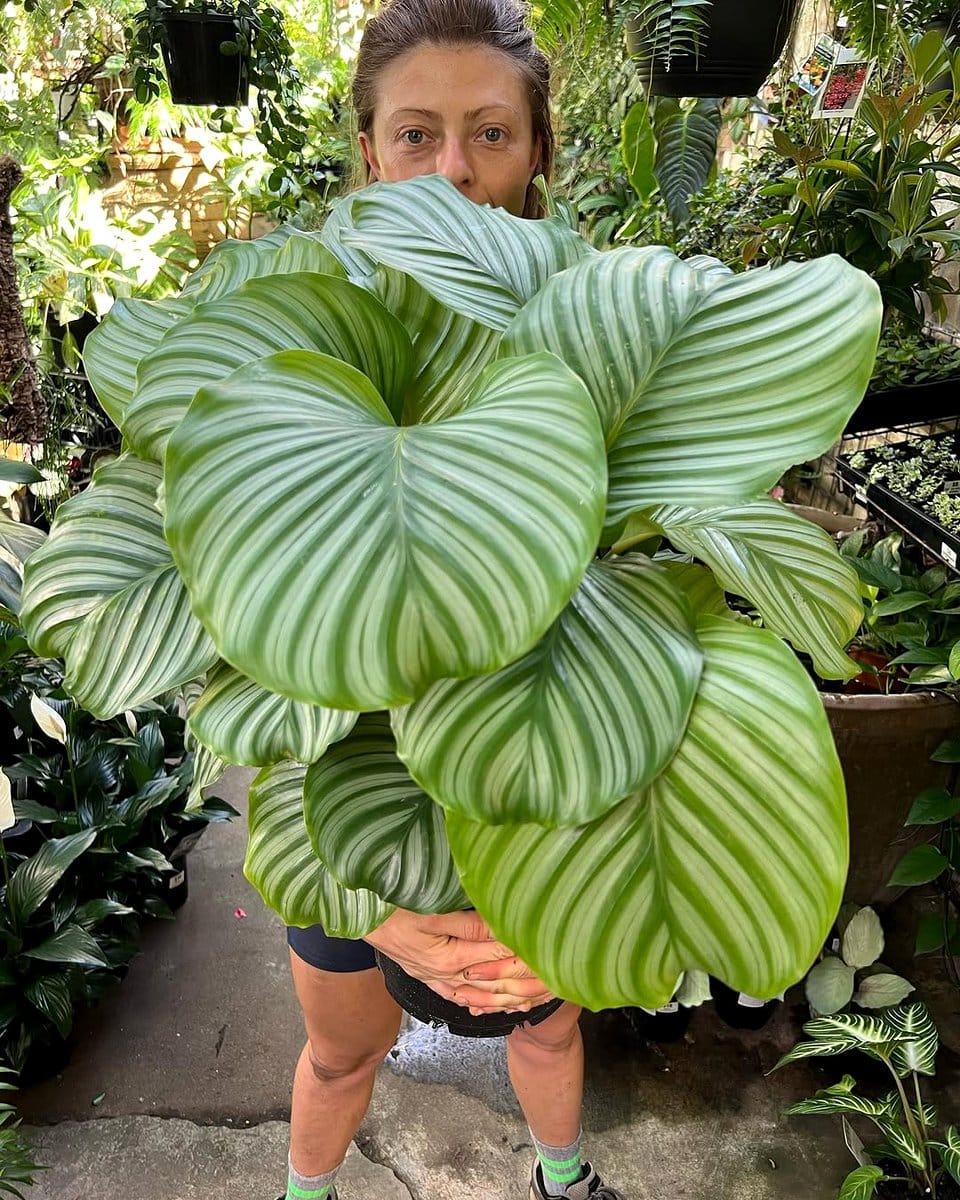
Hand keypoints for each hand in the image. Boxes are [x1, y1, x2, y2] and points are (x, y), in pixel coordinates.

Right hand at [364, 908, 554, 1013]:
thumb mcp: (431, 911)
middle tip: (554, 980)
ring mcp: (435, 978)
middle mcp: (445, 974)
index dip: (527, 953)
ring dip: (507, 999)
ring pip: (479, 995)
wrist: (358, 913)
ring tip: (534, 1001)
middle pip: (494, 982)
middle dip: (526, 983)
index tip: (551, 949)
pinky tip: (491, 1005)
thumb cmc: (392, 906)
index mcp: (449, 957)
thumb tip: (503, 926)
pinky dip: (479, 1003)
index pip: (499, 955)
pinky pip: (458, 997)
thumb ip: (469, 922)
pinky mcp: (427, 976)